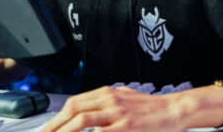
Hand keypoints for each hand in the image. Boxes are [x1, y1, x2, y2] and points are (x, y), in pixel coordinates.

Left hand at [42, 86, 187, 131]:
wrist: (174, 110)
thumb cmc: (151, 108)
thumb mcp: (125, 98)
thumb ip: (106, 104)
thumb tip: (86, 111)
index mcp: (107, 93)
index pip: (74, 103)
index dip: (58, 117)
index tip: (48, 129)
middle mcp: (110, 100)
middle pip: (73, 110)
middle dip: (55, 125)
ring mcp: (117, 114)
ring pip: (81, 121)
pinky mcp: (126, 128)